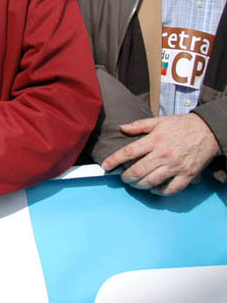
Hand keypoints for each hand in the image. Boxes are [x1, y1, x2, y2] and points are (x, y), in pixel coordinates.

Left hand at [101, 114, 219, 194]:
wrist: (208, 131)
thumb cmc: (181, 125)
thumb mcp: (159, 121)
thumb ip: (138, 125)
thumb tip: (121, 128)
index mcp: (155, 140)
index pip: (129, 152)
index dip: (114, 160)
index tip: (105, 166)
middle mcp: (163, 154)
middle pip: (138, 170)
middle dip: (126, 177)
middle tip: (123, 178)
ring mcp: (176, 166)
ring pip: (152, 181)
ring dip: (140, 185)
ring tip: (135, 184)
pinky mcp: (187, 175)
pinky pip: (171, 189)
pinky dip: (160, 192)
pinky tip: (154, 189)